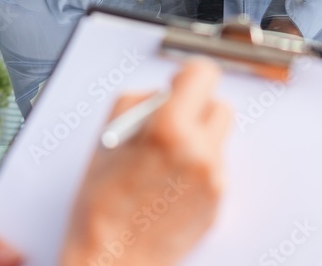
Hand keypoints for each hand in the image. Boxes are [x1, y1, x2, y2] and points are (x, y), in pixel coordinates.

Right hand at [61, 59, 231, 265]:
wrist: (114, 258)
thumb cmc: (102, 205)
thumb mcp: (107, 137)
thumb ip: (138, 102)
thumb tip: (162, 91)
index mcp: (169, 130)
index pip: (202, 75)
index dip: (188, 75)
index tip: (179, 82)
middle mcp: (200, 153)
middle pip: (219, 106)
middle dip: (196, 109)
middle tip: (169, 123)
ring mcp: (214, 180)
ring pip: (218, 139)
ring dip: (198, 139)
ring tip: (164, 160)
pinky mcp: (219, 202)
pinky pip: (216, 168)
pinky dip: (198, 168)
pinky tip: (169, 184)